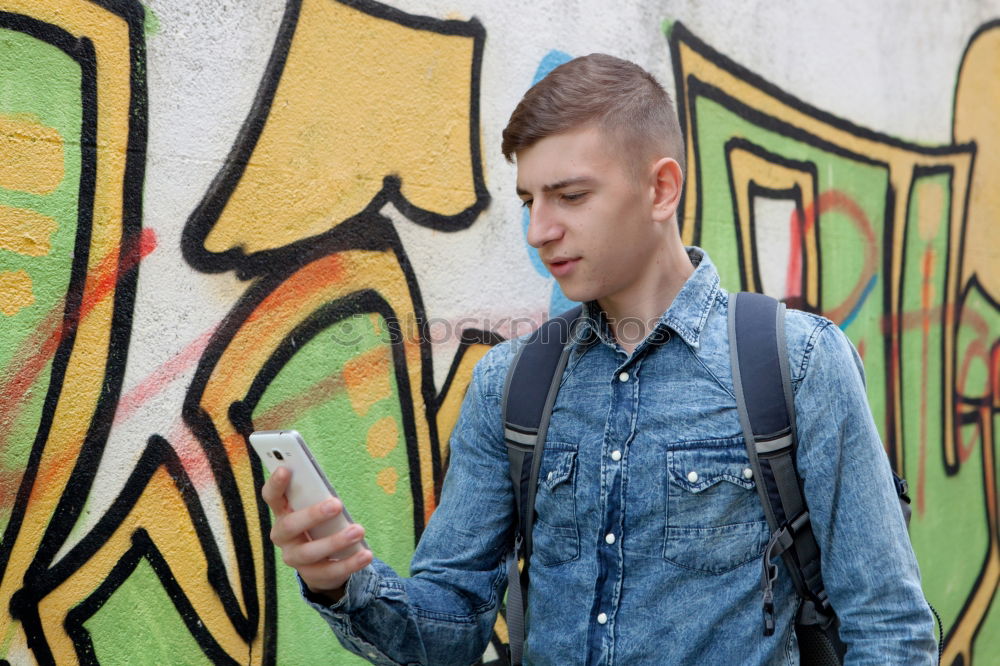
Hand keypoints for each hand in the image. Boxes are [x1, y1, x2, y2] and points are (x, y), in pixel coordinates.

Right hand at [261, 467, 373, 600]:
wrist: (323, 562)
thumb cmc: (320, 523)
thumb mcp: (317, 508)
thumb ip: (318, 498)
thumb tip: (331, 493)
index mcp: (283, 512)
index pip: (272, 496)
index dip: (275, 484)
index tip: (286, 469)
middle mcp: (283, 536)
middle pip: (289, 526)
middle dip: (312, 515)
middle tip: (337, 504)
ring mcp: (294, 558)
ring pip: (310, 552)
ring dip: (335, 541)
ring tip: (358, 531)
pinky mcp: (311, 575)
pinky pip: (329, 571)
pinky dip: (350, 563)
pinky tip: (366, 554)